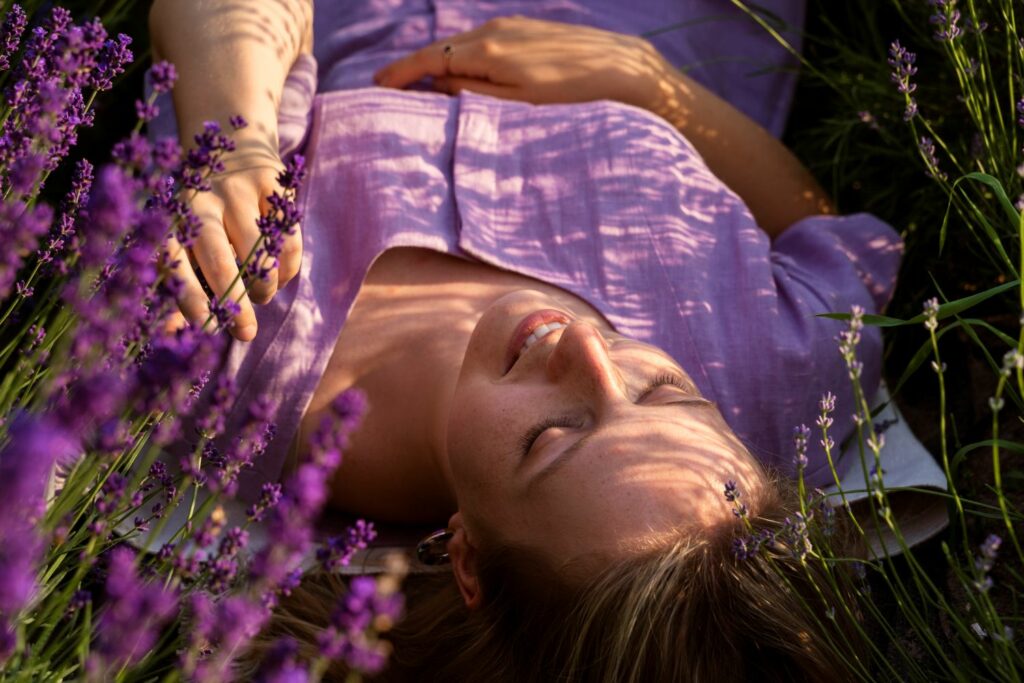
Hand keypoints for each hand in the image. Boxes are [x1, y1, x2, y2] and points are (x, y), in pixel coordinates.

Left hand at [163, 144, 301, 341]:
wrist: (230, 145)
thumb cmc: (201, 209)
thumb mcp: (182, 235)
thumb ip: (179, 281)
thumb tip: (172, 337)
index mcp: (171, 218)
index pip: (175, 264)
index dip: (190, 299)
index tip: (206, 327)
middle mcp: (200, 203)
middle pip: (220, 263)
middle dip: (235, 305)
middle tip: (246, 333)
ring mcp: (237, 190)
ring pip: (260, 254)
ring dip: (264, 287)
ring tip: (263, 295)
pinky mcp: (271, 183)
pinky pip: (288, 239)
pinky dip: (288, 267)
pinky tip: (281, 276)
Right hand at [373, 16, 670, 112]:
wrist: (625, 69)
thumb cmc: (574, 94)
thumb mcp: (518, 105)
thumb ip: (472, 94)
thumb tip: (437, 84)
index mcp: (487, 50)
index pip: (430, 59)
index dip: (400, 73)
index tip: (376, 86)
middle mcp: (494, 30)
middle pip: (441, 49)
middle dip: (413, 68)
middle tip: (390, 89)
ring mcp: (511, 26)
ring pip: (462, 45)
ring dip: (439, 64)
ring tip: (421, 86)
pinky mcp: (527, 29)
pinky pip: (482, 43)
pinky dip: (463, 58)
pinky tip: (462, 73)